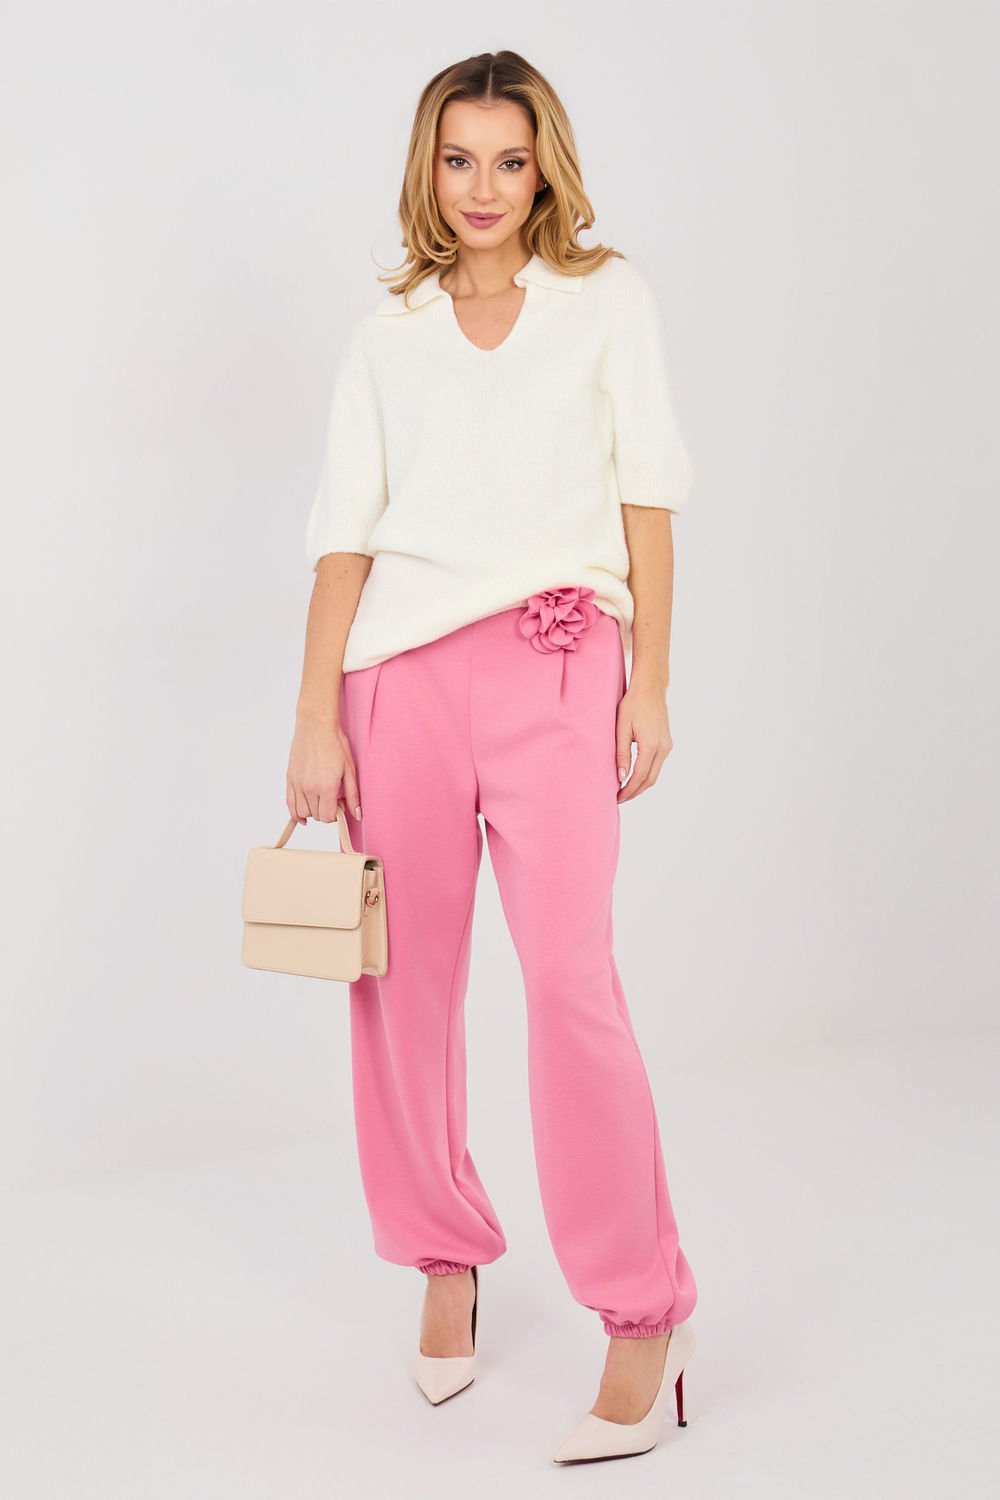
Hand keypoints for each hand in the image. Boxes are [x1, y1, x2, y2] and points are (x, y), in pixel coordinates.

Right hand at [286, 716, 361, 824]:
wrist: (316, 726)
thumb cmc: (335, 744)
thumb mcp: (349, 769)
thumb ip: (352, 795)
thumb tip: (357, 814)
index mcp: (326, 787)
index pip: (327, 817)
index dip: (335, 815)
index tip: (339, 805)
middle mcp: (309, 788)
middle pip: (316, 816)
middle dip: (325, 812)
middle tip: (331, 799)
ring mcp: (297, 784)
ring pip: (302, 812)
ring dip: (312, 811)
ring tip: (319, 800)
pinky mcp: (289, 779)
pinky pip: (289, 804)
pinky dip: (295, 813)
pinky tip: (303, 815)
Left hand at [615, 681, 673, 802]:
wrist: (651, 689)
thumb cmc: (633, 705)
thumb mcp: (622, 728)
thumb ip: (621, 753)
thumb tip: (621, 777)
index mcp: (651, 745)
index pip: (639, 776)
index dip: (628, 789)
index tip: (617, 797)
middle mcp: (663, 748)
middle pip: (650, 779)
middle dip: (635, 792)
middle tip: (619, 798)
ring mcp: (667, 746)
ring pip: (654, 774)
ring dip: (640, 785)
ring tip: (625, 790)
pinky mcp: (666, 743)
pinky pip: (657, 765)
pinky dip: (646, 774)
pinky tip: (634, 776)